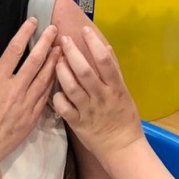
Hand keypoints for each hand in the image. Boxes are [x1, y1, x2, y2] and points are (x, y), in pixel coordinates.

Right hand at [0, 19, 60, 169]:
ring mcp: (27, 103)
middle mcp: (15, 89)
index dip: (25, 33)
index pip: (15, 50)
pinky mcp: (33, 116)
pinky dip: (54, 82)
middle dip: (46, 42)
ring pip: (46, 77)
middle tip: (55, 29)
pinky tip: (59, 73)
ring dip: (54, 60)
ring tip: (62, 48)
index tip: (34, 22)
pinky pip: (47, 95)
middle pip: (36, 60)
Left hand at [52, 27, 143, 161]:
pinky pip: (64, 108)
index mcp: (116, 88)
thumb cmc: (124, 118)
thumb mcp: (124, 93)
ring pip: (71, 87)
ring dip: (61, 71)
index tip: (84, 30)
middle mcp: (101, 97)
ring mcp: (88, 110)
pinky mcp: (78, 123)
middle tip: (63, 39)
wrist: (121, 147)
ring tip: (56, 59)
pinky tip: (54, 89)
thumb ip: (113, 72)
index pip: (105, 62)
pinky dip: (57, 97)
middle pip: (84, 71)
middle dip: (72, 53)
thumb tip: (105, 47)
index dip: (94, 44)